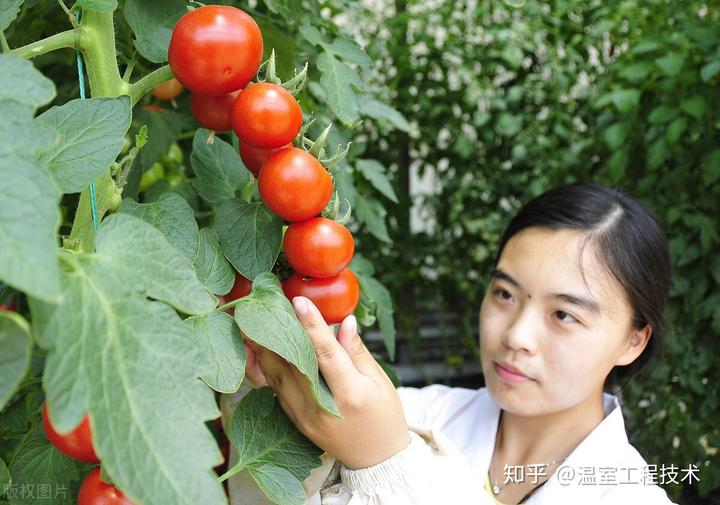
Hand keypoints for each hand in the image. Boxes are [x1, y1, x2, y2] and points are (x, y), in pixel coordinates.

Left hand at [247, 296, 410, 469]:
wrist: (376, 459)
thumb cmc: (384, 416)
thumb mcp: (379, 381)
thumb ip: (356, 351)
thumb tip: (344, 321)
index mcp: (350, 394)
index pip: (326, 353)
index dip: (311, 325)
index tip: (298, 301)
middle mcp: (322, 406)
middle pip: (293, 362)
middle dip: (278, 331)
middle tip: (267, 302)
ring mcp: (304, 416)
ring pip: (276, 375)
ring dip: (263, 346)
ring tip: (254, 320)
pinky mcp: (295, 421)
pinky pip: (275, 389)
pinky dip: (264, 367)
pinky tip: (257, 347)